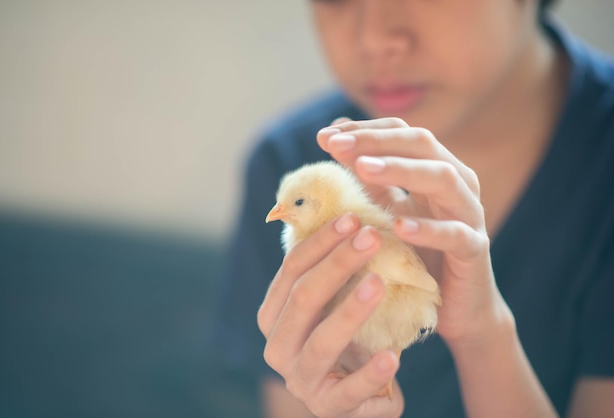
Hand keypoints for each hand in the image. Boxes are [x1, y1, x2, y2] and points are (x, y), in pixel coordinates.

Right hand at [257, 214, 404, 417]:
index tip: (353, 218)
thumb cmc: (345, 336)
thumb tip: (353, 211)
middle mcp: (277, 344)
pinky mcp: (327, 406)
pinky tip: (393, 357)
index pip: (292, 270)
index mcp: (273, 314)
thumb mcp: (332, 302)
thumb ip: (332, 268)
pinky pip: (349, 391)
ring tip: (379, 284)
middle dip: (338, 264)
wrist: (356, 393)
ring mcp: (299, 378)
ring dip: (350, 312)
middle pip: (303, 298)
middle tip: (372, 237)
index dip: (320, 241)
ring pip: (321, 341)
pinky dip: (370, 374)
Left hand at [317, 117, 513, 346]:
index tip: (325, 136)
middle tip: (337, 144)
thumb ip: (370, 181)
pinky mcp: (474, 250)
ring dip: (401, 169)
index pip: (402, 133)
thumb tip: (334, 144)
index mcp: (434, 169)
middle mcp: (457, 183)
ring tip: (363, 168)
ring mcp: (469, 214)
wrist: (456, 306)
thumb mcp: (389, 212)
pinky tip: (400, 227)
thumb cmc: (419, 255)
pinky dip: (429, 228)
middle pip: (422, 144)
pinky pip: (456, 234)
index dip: (364, 130)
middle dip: (377, 141)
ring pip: (443, 178)